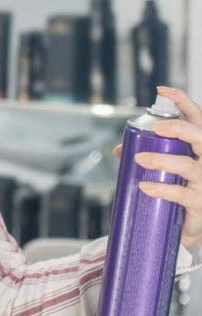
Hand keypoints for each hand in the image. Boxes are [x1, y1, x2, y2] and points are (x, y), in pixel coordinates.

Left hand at [123, 87, 201, 248]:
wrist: (188, 226)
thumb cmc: (179, 189)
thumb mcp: (166, 169)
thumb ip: (147, 155)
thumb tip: (121, 150)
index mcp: (199, 148)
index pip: (197, 119)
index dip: (183, 101)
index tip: (163, 90)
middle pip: (201, 137)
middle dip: (180, 128)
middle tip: (156, 128)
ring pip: (189, 166)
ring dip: (163, 160)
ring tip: (140, 159)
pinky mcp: (200, 204)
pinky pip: (182, 195)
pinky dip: (162, 190)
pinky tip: (145, 187)